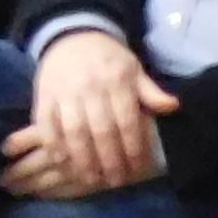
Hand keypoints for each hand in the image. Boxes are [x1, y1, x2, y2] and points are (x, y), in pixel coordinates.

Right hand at [3, 28, 177, 200]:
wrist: (72, 37)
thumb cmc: (108, 59)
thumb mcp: (133, 69)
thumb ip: (151, 92)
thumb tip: (173, 106)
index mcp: (117, 80)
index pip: (127, 120)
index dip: (132, 146)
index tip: (136, 167)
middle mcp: (91, 87)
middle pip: (101, 130)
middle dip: (109, 159)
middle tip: (115, 181)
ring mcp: (65, 93)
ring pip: (74, 132)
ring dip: (82, 159)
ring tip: (91, 179)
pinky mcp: (44, 97)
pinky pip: (46, 126)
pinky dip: (54, 146)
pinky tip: (63, 162)